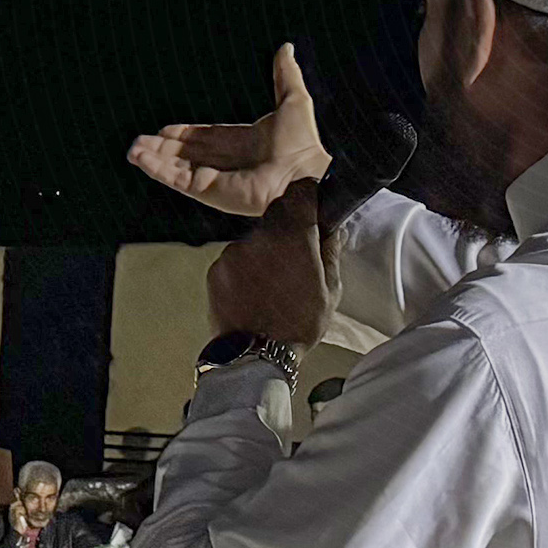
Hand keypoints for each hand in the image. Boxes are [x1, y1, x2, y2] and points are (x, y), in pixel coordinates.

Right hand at [128, 43, 334, 217]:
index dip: (185, 134)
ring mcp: (214, 177)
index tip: (165, 130)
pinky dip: (156, 170)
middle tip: (140, 142)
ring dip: (153, 158)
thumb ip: (284, 75)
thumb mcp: (292, 99)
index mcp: (242, 143)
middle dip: (162, 148)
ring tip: (132, 151)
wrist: (299, 174)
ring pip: (175, 167)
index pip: (206, 138)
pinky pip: (176, 179)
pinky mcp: (206, 189)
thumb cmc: (301, 142)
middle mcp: (226, 162)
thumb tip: (286, 48)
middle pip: (185, 154)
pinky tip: (140, 160)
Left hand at [206, 179, 333, 347]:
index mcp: (293, 236)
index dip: (309, 197)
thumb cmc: (298, 324)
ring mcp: (234, 252)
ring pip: (256, 238)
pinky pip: (236, 258)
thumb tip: (331, 225)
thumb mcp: (331, 288)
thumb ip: (330, 249)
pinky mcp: (216, 268)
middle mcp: (260, 236)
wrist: (254, 356)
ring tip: (274, 285)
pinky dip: (246, 268)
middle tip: (298, 257)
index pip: (300, 191)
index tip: (314, 209)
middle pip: (276, 214)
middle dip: (289, 228)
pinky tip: (254, 293)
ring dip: (266, 251)